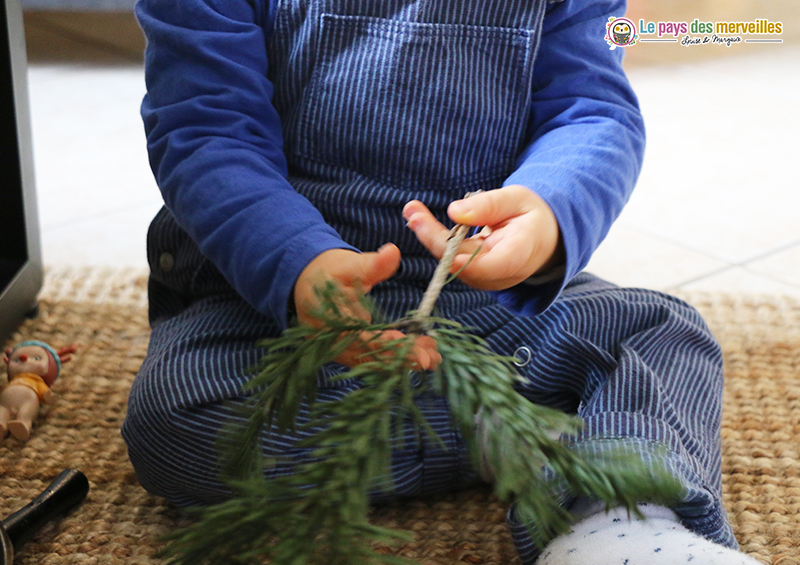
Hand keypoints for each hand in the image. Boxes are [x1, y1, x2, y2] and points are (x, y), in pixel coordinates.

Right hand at [293, 244, 440, 369]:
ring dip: (403, 362)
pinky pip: (372, 360)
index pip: (364, 341)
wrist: (306, 280)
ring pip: (374, 362)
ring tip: (433, 358)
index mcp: (331, 323)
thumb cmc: (328, 270)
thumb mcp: (348, 264)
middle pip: (372, 357)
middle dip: (404, 359)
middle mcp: (334, 343)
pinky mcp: (348, 351)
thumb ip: (372, 264)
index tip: (417, 348)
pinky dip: (395, 359)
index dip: (390, 347)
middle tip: (433, 358)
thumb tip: (393, 252)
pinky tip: (419, 356)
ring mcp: (340, 351)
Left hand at [403, 185, 563, 290]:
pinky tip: (419, 218)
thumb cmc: (531, 215)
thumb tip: (454, 211)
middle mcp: (500, 274)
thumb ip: (489, 205)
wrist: (542, 237)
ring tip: (412, 209)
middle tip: (412, 211)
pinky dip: (436, 239)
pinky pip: (451, 260)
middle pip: (462, 262)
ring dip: (429, 236)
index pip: (489, 266)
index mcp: (519, 255)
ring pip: (452, 262)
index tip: (441, 245)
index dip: (463, 261)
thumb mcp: (517, 199)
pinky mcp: (474, 275)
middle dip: (434, 238)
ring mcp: (486, 278)